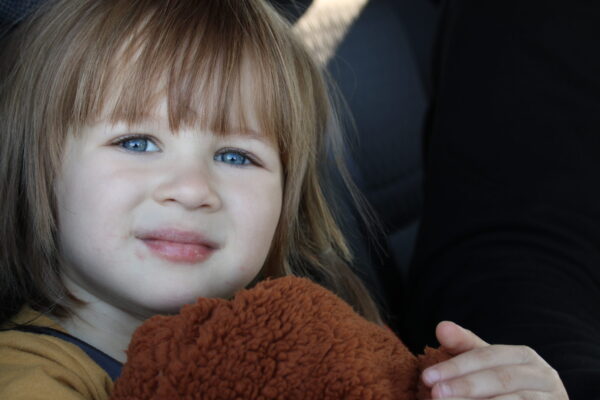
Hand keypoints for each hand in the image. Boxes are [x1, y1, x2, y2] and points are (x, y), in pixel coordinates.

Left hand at [421, 321, 568, 398]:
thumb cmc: (506, 386)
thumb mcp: (487, 364)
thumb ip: (464, 346)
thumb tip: (441, 327)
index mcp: (524, 356)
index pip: (485, 357)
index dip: (455, 366)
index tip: (427, 377)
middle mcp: (542, 376)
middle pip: (499, 379)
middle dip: (464, 386)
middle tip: (436, 394)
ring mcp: (551, 399)